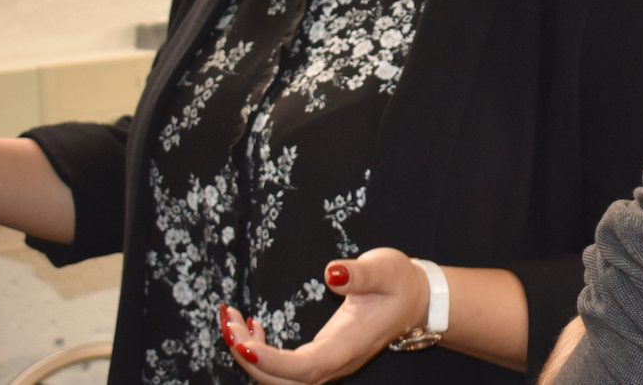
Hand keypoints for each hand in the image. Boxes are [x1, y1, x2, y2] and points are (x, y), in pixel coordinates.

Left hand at [221, 248, 429, 384]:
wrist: (415, 301)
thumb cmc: (400, 283)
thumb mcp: (385, 269)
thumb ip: (359, 274)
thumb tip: (331, 273)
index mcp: (349, 345)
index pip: (306, 368)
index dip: (272, 362)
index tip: (243, 344)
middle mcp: (335, 362)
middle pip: (284, 381)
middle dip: (248, 357)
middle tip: (226, 322)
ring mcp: (326, 364)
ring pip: (279, 378)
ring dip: (248, 354)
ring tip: (230, 320)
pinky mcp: (319, 358)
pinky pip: (283, 369)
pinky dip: (259, 352)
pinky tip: (252, 326)